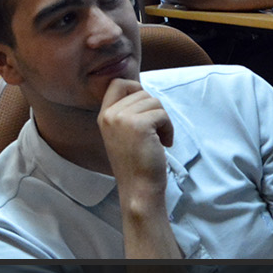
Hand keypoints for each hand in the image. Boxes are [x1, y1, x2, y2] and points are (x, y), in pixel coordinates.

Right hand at [96, 78, 172, 205]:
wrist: (138, 189)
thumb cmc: (135, 164)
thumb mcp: (122, 134)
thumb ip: (126, 113)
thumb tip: (143, 92)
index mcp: (104, 116)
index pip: (118, 83)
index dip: (135, 89)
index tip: (145, 109)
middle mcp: (110, 114)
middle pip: (141, 92)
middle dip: (154, 110)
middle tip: (155, 132)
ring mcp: (123, 119)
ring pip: (154, 102)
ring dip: (163, 120)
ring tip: (159, 140)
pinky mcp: (139, 125)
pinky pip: (162, 115)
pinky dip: (169, 129)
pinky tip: (164, 144)